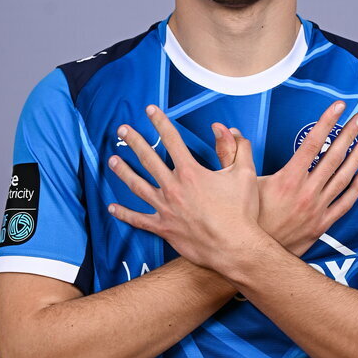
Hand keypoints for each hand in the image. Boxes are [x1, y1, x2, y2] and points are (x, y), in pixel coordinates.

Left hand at [107, 104, 259, 271]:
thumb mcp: (245, 174)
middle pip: (148, 158)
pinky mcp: (164, 228)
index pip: (172, 140)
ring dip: (123, 172)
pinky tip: (112, 208)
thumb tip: (231, 130)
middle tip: (122, 130)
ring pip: (138, 186)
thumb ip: (239, 148)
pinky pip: (139, 220)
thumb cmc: (241, 212)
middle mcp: (173, 188)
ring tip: (112, 160)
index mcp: (191, 172)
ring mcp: (166, 209)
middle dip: (134, 141)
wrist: (235, 247)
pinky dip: (125, 214)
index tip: (150, 110)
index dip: (160, 122)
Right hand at [213, 101, 357, 256]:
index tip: (339, 107)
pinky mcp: (321, 225)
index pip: (312, 143)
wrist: (251, 255)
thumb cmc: (244, 219)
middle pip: (334, 157)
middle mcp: (306, 192)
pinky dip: (357, 188)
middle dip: (349, 135)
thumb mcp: (236, 183)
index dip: (327, 122)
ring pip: (343, 178)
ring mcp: (317, 209)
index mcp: (287, 178)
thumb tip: (222, 128)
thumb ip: (230, 152)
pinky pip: (345, 203)